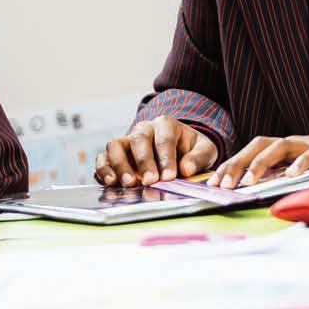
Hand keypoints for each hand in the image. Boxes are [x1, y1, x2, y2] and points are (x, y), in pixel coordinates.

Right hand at [95, 117, 218, 187]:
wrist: (178, 148)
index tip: (170, 176)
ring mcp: (127, 140)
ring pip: (116, 146)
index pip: (164, 139)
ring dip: (120, 165)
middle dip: (144, 162)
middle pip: (139, 140)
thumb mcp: (204, 150)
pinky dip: (104, 169)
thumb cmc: (191, 150)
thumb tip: (186, 169)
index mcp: (166, 125)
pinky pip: (104, 157)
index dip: (166, 158)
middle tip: (151, 181)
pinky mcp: (116, 154)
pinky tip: (111, 182)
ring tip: (130, 184)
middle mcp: (143, 129)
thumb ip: (199, 158)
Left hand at [207, 130, 308, 189]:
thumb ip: (276, 182)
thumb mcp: (295, 175)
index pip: (249, 153)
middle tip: (224, 184)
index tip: (213, 183)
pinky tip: (291, 175)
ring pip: (281, 146)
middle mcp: (290, 145)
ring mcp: (308, 145)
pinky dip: (301, 163)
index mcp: (279, 151)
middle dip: (238, 163)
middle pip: (258, 146)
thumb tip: (247, 198)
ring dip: (262, 162)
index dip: (230, 165)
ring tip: (249, 181)